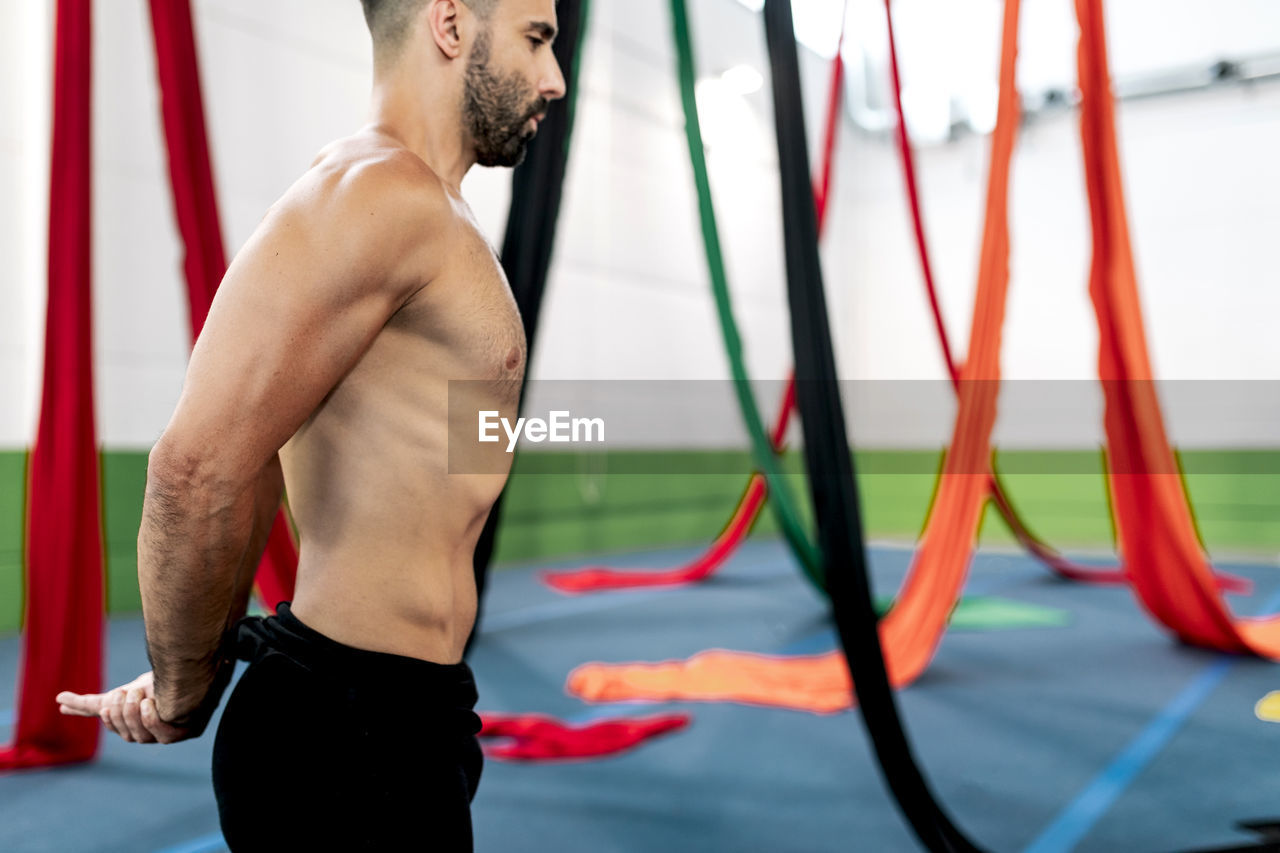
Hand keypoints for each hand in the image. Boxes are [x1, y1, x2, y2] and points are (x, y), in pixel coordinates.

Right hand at [56, 672, 191, 744]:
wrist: (191, 671)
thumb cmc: (157, 683)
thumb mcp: (121, 692)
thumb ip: (90, 702)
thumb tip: (58, 701)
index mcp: (136, 727)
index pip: (118, 729)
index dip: (110, 718)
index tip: (106, 703)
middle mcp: (154, 735)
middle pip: (128, 734)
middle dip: (122, 712)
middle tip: (125, 692)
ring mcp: (170, 735)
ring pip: (142, 735)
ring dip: (135, 713)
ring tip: (138, 693)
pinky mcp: (187, 732)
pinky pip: (165, 735)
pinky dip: (152, 720)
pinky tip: (150, 705)